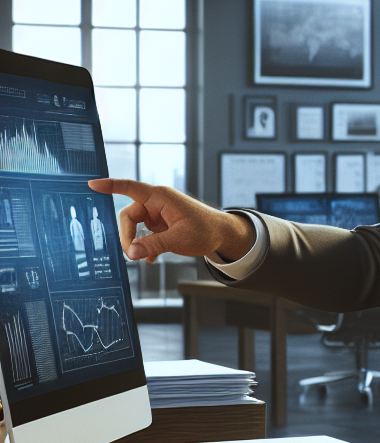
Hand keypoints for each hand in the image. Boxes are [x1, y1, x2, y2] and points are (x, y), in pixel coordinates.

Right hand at [87, 179, 254, 262]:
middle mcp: (157, 202)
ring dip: (137, 242)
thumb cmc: (206, 231)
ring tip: (144, 257)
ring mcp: (158, 213)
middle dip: (128, 235)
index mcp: (160, 197)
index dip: (110, 185)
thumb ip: (154, 245)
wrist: (223, 234)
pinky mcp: (161, 223)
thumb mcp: (179, 240)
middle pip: (129, 215)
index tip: (92, 183)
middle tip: (133, 255)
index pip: (130, 187)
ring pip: (135, 226)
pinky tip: (151, 259)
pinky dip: (145, 245)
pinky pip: (144, 233)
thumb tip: (131, 253)